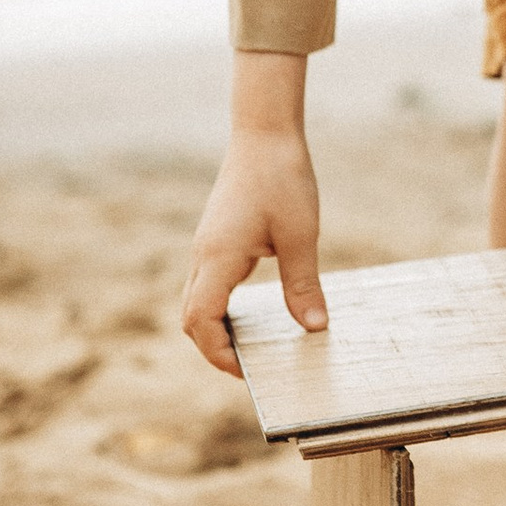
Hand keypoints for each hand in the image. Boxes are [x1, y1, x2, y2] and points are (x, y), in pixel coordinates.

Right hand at [179, 54, 326, 372]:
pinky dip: (221, 308)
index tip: (246, 371)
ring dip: (216, 328)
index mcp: (218, 258)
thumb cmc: (282, 179)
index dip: (218, 353)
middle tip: (250, 367)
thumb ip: (303, 284)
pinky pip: (208, 285)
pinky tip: (250, 314)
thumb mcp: (299, 235)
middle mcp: (203, 256)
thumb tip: (314, 328)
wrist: (264, 134)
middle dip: (214, 348)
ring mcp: (206, 247)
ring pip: (196, 301)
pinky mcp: (216, 238)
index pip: (201, 320)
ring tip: (251, 347)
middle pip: (192, 317)